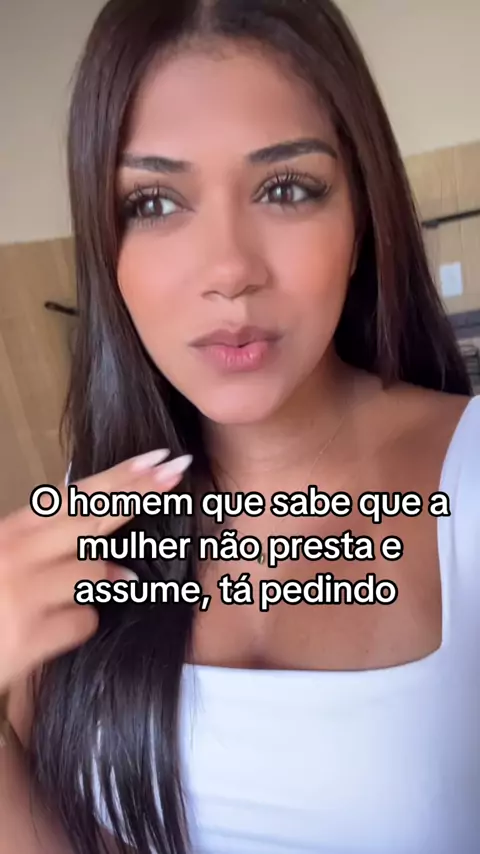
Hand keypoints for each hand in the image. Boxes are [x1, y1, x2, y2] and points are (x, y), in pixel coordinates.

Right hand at [0, 450, 190, 694]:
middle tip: (176, 471)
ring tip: (83, 591)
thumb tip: (87, 512)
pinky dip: (78, 626)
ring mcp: (22, 592)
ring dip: (105, 581)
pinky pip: (84, 622)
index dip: (119, 476)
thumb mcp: (6, 556)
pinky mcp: (29, 634)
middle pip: (93, 518)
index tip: (157, 459)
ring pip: (96, 573)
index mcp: (11, 531)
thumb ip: (42, 536)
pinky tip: (53, 630)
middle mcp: (15, 553)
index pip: (75, 496)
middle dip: (139, 493)